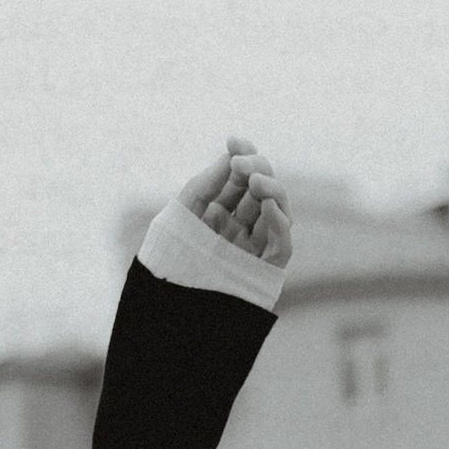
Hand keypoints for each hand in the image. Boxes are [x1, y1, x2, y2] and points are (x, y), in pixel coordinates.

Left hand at [179, 137, 292, 269]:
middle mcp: (240, 227)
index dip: (243, 154)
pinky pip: (282, 245)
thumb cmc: (169, 261)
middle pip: (261, 188)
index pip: (240, 177)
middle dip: (256, 169)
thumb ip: (204, 184)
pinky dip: (280, 224)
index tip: (233, 139)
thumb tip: (231, 156)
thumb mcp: (180, 215)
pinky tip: (269, 207)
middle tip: (241, 163)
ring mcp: (254, 247)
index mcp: (219, 213)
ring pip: (277, 210)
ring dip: (271, 190)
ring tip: (255, 181)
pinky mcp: (264, 269)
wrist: (166, 309)